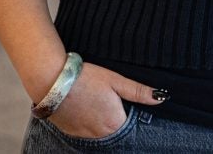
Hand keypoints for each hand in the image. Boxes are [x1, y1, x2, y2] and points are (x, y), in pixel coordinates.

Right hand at [46, 63, 164, 138]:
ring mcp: (83, 134)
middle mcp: (100, 133)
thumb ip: (139, 91)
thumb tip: (161, 98)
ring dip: (102, 121)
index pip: (130, 125)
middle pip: (115, 130)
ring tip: (96, 101)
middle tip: (108, 99)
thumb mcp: (116, 80)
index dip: (129, 113)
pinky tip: (85, 107)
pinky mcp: (70, 131)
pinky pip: (85, 131)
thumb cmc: (84, 78)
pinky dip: (88, 122)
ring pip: (100, 132)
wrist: (51, 80)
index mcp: (114, 122)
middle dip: (116, 117)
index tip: (124, 101)